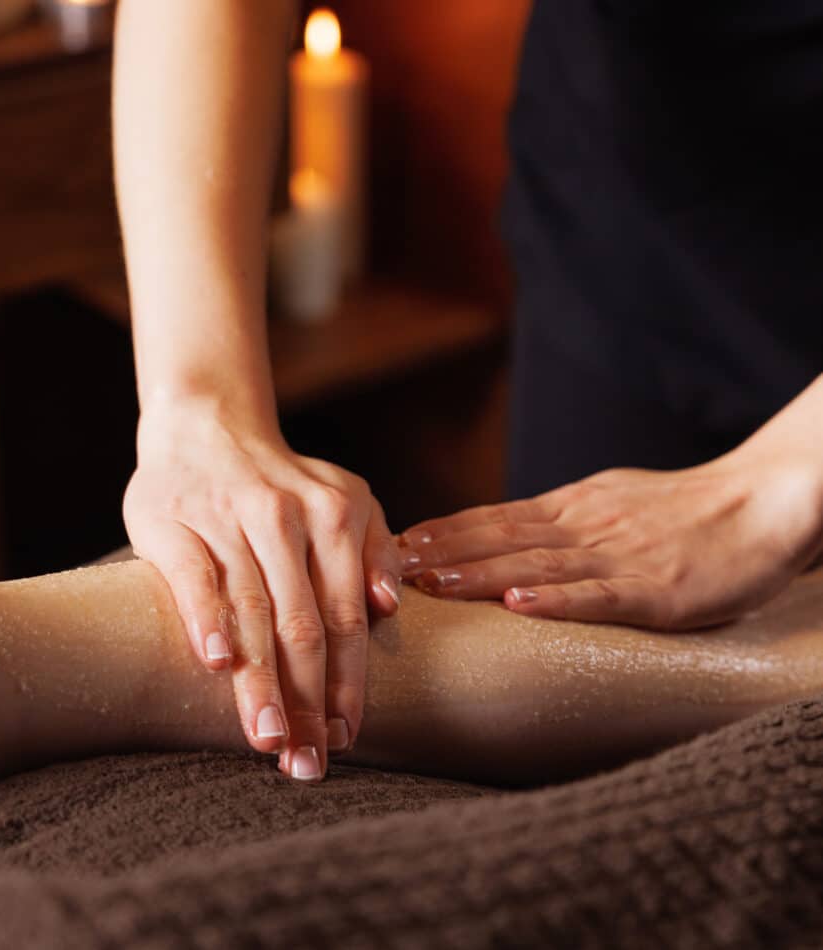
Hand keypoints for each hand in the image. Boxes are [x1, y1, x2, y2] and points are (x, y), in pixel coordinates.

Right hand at [124, 396, 399, 780]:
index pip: (348, 615)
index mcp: (337, 515)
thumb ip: (375, 548)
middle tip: (308, 762)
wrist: (208, 426)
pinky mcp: (175, 523)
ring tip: (269, 740)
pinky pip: (195, 578)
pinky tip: (216, 666)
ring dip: (261, 681)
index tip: (347, 737)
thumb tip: (389, 607)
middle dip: (309, 700)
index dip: (348, 681)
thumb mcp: (347, 498)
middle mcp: (287, 517)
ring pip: (253, 611)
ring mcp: (230, 518)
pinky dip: (208, 620)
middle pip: (303, 625)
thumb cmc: (285, 483)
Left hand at [399, 444, 822, 629]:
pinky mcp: (656, 590)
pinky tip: (519, 606)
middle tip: (390, 565)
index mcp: (576, 507)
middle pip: (503, 539)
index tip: (400, 541)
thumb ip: (565, 517)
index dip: (446, 530)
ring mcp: (620, 557)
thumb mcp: (613, 499)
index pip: (497, 517)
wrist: (761, 501)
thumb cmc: (686, 506)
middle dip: (444, 553)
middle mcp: (586, 527)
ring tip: (433, 583)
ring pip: (538, 565)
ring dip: (481, 574)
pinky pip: (599, 596)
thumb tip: (514, 530)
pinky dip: (556, 600)